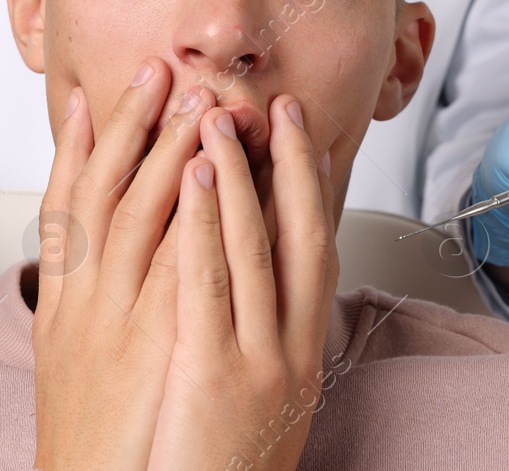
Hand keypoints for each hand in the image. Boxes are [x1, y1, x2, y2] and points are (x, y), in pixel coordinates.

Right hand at [31, 58, 211, 470]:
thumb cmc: (90, 439)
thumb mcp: (72, 359)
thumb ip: (90, 300)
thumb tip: (104, 258)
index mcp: (60, 305)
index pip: (64, 206)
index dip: (78, 147)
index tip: (92, 94)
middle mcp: (81, 304)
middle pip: (104, 193)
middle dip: (134, 127)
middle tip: (160, 70)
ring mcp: (117, 323)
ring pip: (141, 216)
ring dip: (171, 153)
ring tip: (198, 102)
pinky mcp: (159, 347)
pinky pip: (179, 268)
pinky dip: (195, 218)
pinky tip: (215, 180)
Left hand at [149, 95, 336, 470]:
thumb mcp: (264, 403)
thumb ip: (263, 344)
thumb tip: (257, 294)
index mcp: (302, 355)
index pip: (315, 255)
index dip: (309, 192)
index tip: (302, 140)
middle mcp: (292, 350)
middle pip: (301, 237)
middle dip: (289, 166)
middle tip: (276, 106)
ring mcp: (260, 360)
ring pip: (255, 247)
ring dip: (239, 175)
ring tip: (220, 117)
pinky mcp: (216, 373)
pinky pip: (209, 282)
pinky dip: (203, 223)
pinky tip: (193, 177)